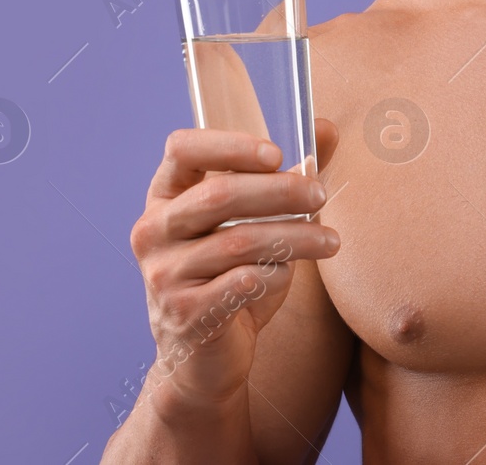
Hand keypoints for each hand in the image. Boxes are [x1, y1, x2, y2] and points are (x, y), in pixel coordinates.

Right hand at [127, 117, 340, 413]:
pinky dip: (274, 275)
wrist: (204, 356)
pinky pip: (241, 283)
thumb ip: (285, 176)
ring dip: (294, 237)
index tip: (277, 154)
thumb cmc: (230, 276)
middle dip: (280, 191)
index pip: (182, 150)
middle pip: (219, 195)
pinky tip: (287, 273)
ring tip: (331, 241)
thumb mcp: (251, 222)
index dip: (230, 145)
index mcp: (166, 197)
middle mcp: (154, 231)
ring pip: (238, 242)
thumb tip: (328, 128)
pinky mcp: (184, 314)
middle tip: (321, 196)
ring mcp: (163, 274)